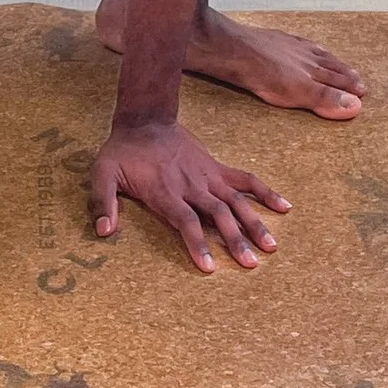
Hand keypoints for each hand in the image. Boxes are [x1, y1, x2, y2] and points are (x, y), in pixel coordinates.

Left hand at [89, 120, 288, 272]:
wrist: (145, 119)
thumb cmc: (123, 152)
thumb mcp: (102, 174)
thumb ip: (103, 202)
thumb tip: (103, 231)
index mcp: (165, 191)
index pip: (185, 222)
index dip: (198, 244)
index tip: (209, 268)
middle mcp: (191, 186)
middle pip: (218, 215)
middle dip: (235, 240)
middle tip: (251, 264)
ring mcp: (208, 176)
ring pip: (236, 201)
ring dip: (255, 223)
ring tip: (272, 246)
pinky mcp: (217, 167)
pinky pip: (245, 179)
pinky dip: (265, 191)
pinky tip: (284, 206)